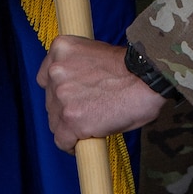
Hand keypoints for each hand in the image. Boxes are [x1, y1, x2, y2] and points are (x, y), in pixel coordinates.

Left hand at [36, 36, 166, 152]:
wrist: (146, 79)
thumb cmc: (130, 68)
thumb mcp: (95, 53)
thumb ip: (77, 68)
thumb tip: (73, 90)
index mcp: (61, 48)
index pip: (46, 77)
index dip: (59, 91)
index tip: (72, 97)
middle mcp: (56, 71)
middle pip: (50, 101)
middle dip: (66, 109)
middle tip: (88, 113)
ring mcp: (62, 96)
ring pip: (55, 122)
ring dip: (69, 127)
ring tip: (91, 127)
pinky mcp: (71, 119)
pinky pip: (62, 140)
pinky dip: (72, 145)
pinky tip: (85, 142)